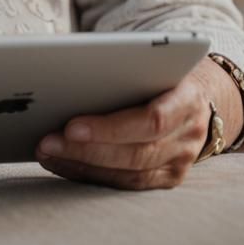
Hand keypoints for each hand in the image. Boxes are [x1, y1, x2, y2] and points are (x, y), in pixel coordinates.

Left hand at [34, 58, 231, 190]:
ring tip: (47, 153)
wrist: (196, 94)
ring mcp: (181, 161)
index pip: (151, 120)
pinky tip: (64, 165)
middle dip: (86, 150)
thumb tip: (65, 76)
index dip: (110, 128)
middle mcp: (189, 134)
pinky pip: (128, 184)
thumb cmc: (160, 70)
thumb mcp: (151, 60)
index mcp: (188, 97)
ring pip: (130, 174)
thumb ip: (122, 68)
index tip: (71, 126)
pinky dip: (93, 175)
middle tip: (47, 142)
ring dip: (83, 165)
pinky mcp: (169, 178)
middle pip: (136, 152)